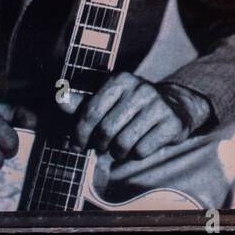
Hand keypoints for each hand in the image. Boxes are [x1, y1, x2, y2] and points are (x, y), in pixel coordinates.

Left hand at [74, 74, 204, 160]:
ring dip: (117, 153)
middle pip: (106, 131)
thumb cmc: (132, 105)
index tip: (76, 144)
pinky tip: (138, 146)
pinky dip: (135, 155)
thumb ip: (82, 101)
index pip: (91, 112)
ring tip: (119, 148)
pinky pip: (141, 151)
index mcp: (120, 79)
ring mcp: (158, 105)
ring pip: (123, 144)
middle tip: (102, 146)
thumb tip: (59, 98)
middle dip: (99, 145)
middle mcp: (140, 88)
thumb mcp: (107, 98)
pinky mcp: (171, 123)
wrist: (175, 106)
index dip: (79, 133)